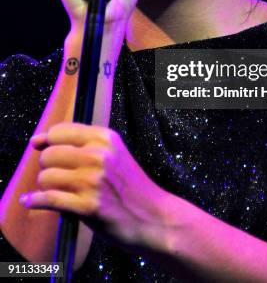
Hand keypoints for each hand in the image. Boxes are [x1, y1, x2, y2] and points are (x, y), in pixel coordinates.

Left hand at [19, 123, 169, 253]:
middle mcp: (98, 155)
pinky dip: (35, 201)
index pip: (60, 131)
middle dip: (48, 167)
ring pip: (47, 177)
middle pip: (49, 155)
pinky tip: (30, 201)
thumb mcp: (114, 154)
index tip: (40, 147)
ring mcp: (92, 181)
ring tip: (57, 191)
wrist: (154, 216)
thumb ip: (80, 144)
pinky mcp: (87, 206)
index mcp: (105, 138)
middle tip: (58, 177)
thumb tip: (36, 141)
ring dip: (46, 187)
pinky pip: (49, 199)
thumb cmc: (131, 186)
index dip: (47, 141)